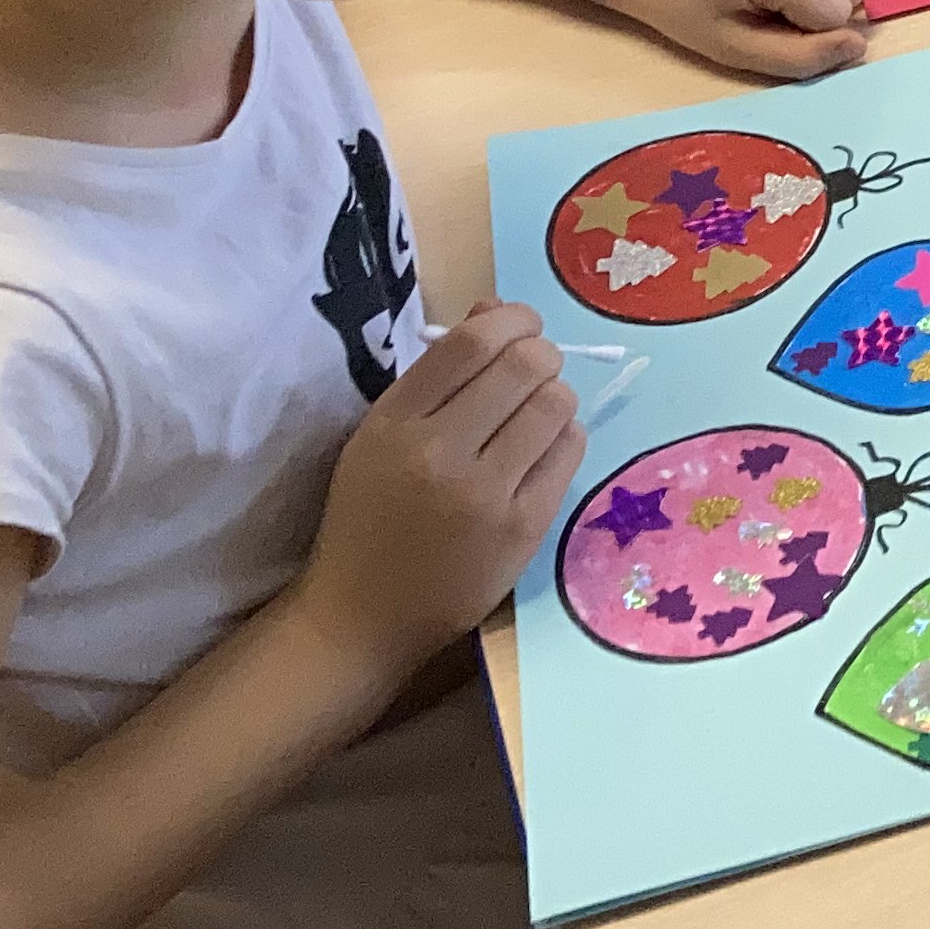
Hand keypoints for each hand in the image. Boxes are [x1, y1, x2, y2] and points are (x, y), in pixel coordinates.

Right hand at [286, 301, 582, 689]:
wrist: (361, 618)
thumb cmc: (369, 517)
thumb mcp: (381, 436)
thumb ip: (437, 374)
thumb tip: (494, 310)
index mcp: (393, 424)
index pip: (471, 343)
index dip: (511, 318)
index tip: (519, 325)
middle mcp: (438, 454)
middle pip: (525, 365)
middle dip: (540, 355)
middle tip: (533, 371)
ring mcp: (484, 495)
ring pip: (557, 404)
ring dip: (554, 396)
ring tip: (535, 414)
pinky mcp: (522, 529)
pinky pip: (569, 451)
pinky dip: (563, 438)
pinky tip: (540, 452)